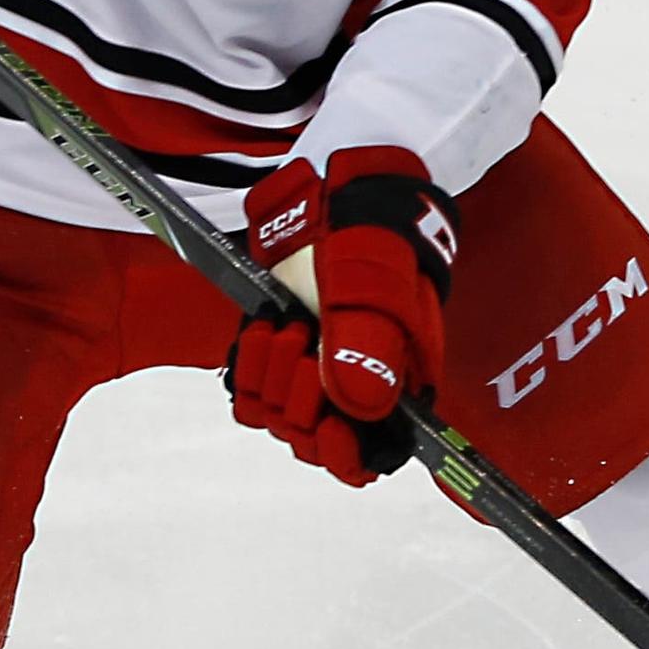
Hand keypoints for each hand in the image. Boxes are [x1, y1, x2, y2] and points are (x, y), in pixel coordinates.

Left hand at [222, 149, 457, 486]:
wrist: (331, 193)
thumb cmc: (369, 231)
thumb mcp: (373, 281)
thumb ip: (368, 343)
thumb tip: (361, 408)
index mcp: (397, 381)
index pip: (375, 454)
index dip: (349, 455)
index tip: (330, 427)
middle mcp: (356, 386)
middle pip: (318, 442)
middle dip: (302, 401)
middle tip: (302, 341)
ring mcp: (315, 372)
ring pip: (280, 420)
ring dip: (274, 380)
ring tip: (287, 328)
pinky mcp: (278, 356)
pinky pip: (251, 394)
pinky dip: (251, 368)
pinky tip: (264, 330)